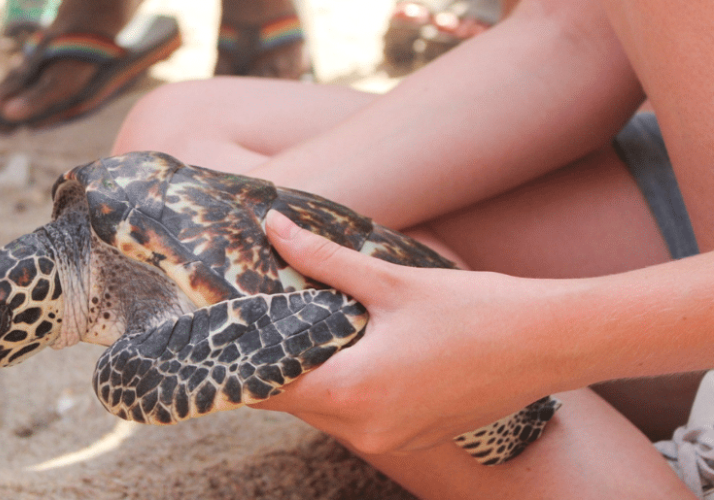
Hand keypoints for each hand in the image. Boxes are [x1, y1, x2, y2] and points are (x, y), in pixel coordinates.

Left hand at [254, 211, 576, 455]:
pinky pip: (356, 419)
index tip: (228, 328)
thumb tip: (275, 228)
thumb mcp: (390, 283)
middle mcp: (364, 428)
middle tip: (266, 317)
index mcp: (351, 391)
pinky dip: (345, 390)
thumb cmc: (475, 311)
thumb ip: (321, 260)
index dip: (241, 356)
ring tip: (307, 329)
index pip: (266, 386)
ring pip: (323, 410)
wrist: (549, 344)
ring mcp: (389, 441)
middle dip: (275, 361)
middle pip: (292, 400)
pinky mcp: (411, 438)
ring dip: (312, 376)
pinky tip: (353, 352)